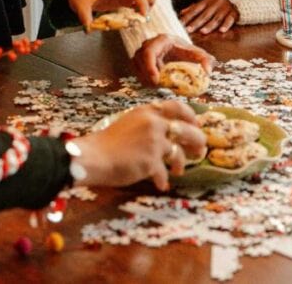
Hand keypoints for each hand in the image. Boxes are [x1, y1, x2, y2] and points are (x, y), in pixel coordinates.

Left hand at [65, 0, 155, 28]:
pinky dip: (142, 6)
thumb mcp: (79, 6)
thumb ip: (85, 17)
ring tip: (138, 15)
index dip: (143, 3)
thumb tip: (89, 29)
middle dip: (151, 1)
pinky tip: (133, 15)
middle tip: (142, 15)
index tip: (143, 16)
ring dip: (149, 3)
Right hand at [71, 100, 205, 190]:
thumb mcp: (129, 124)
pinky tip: (160, 184)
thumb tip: (168, 135)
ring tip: (178, 171)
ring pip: (180, 153)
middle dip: (198, 142)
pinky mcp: (151, 161)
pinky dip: (163, 179)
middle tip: (199, 150)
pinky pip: (165, 172)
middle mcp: (153, 123)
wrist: (93, 157)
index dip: (191, 117)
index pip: (178, 107)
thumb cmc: (106, 143)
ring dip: (181, 163)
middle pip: (188, 130)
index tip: (195, 125)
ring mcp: (154, 142)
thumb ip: (148, 125)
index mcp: (146, 111)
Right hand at [133, 34, 215, 87]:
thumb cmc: (187, 52)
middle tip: (157, 86)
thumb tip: (207, 73)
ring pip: (137, 67)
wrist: (178, 50)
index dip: (150, 66)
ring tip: (159, 86)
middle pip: (139, 60)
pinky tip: (156, 84)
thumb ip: (206, 61)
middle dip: (146, 75)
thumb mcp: (198, 54)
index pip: (149, 52)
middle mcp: (149, 44)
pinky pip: (137, 72)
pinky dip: (145, 79)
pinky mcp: (139, 61)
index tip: (156, 80)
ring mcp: (142, 53)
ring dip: (145, 78)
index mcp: (162, 40)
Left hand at [179, 0, 238, 34]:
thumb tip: (181, 13)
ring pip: (216, 18)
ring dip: (210, 25)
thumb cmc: (215, 1)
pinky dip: (226, 25)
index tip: (180, 24)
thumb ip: (193, 8)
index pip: (195, 10)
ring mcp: (225, 8)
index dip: (187, 17)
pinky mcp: (234, 13)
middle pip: (204, 15)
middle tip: (189, 30)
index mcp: (206, 1)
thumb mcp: (204, 2)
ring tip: (203, 31)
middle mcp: (215, 4)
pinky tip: (222, 30)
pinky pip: (230, 19)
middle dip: (196, 23)